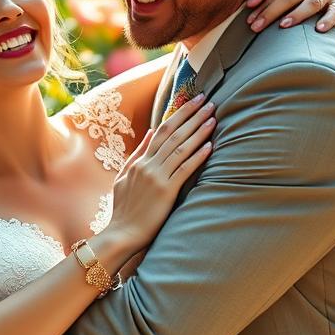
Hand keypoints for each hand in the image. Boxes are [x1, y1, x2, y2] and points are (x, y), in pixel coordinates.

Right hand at [106, 93, 214, 254]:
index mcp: (139, 161)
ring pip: (180, 148)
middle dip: (191, 116)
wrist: (122, 233)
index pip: (161, 131)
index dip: (178, 114)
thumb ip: (138, 154)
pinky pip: (184, 169)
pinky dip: (197, 156)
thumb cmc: (125, 209)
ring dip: (198, 131)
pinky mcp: (166, 191)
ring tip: (213, 118)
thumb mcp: (124, 177)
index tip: (192, 101)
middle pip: (172, 134)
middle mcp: (148, 165)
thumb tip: (150, 131)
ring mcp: (156, 177)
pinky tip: (209, 145)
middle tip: (207, 101)